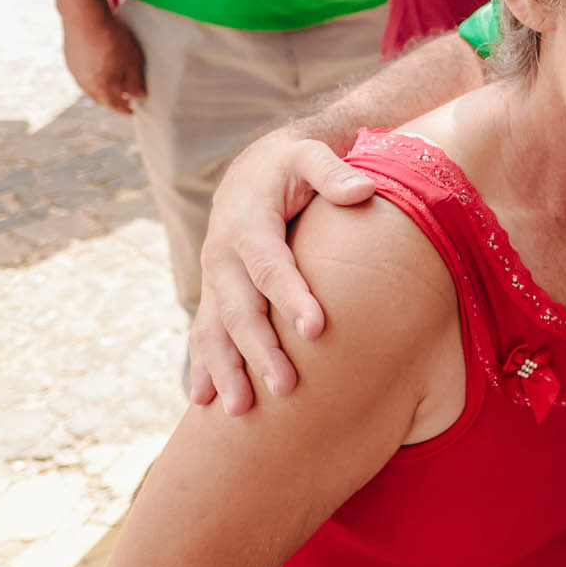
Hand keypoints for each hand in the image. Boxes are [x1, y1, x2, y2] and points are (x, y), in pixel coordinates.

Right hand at [62, 9, 146, 115]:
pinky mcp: (69, 58)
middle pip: (100, 97)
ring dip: (101, 89)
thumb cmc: (112, 38)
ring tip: (112, 85)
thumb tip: (139, 97)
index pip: (114, 104)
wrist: (84, 16)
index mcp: (101, 86)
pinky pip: (82, 74)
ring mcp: (75, 70)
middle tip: (122, 100)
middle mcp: (85, 82)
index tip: (132, 111)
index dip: (124, 109)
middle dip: (112, 101)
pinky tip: (98, 70)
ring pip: (89, 87)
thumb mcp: (132, 60)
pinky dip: (92, 77)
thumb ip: (135, 81)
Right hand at [189, 133, 374, 410]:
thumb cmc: (292, 164)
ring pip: (214, 329)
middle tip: (286, 387)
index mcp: (247, 223)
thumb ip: (332, 171)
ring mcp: (215, 279)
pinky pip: (203, 334)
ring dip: (225, 370)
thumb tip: (363, 191)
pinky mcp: (215, 295)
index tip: (315, 328)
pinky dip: (202, 367)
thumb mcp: (310, 154)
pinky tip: (203, 403)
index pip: (270, 264)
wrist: (253, 169)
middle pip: (240, 308)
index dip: (291, 295)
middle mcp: (223, 255)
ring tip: (239, 411)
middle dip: (260, 349)